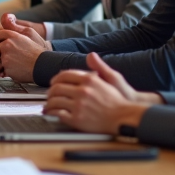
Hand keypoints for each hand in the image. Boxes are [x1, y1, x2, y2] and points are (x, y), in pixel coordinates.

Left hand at [0, 14, 51, 81]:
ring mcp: (6, 56)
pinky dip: (3, 72)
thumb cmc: (37, 50)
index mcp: (12, 35)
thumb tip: (5, 15)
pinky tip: (10, 71)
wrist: (43, 65)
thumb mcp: (28, 32)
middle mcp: (7, 44)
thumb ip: (14, 26)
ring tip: (6, 66)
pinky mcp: (7, 67)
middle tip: (0, 58)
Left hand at [42, 53, 157, 133]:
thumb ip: (99, 66)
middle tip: (50, 94)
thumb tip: (91, 55)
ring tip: (49, 104)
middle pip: (57, 88)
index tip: (54, 82)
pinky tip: (52, 113)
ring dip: (49, 102)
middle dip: (51, 91)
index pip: (65, 75)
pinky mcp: (77, 119)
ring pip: (55, 101)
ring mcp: (79, 105)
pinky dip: (52, 113)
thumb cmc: (120, 100)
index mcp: (89, 80)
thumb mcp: (113, 78)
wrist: (125, 118)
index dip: (56, 79)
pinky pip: (58, 114)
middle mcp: (83, 91)